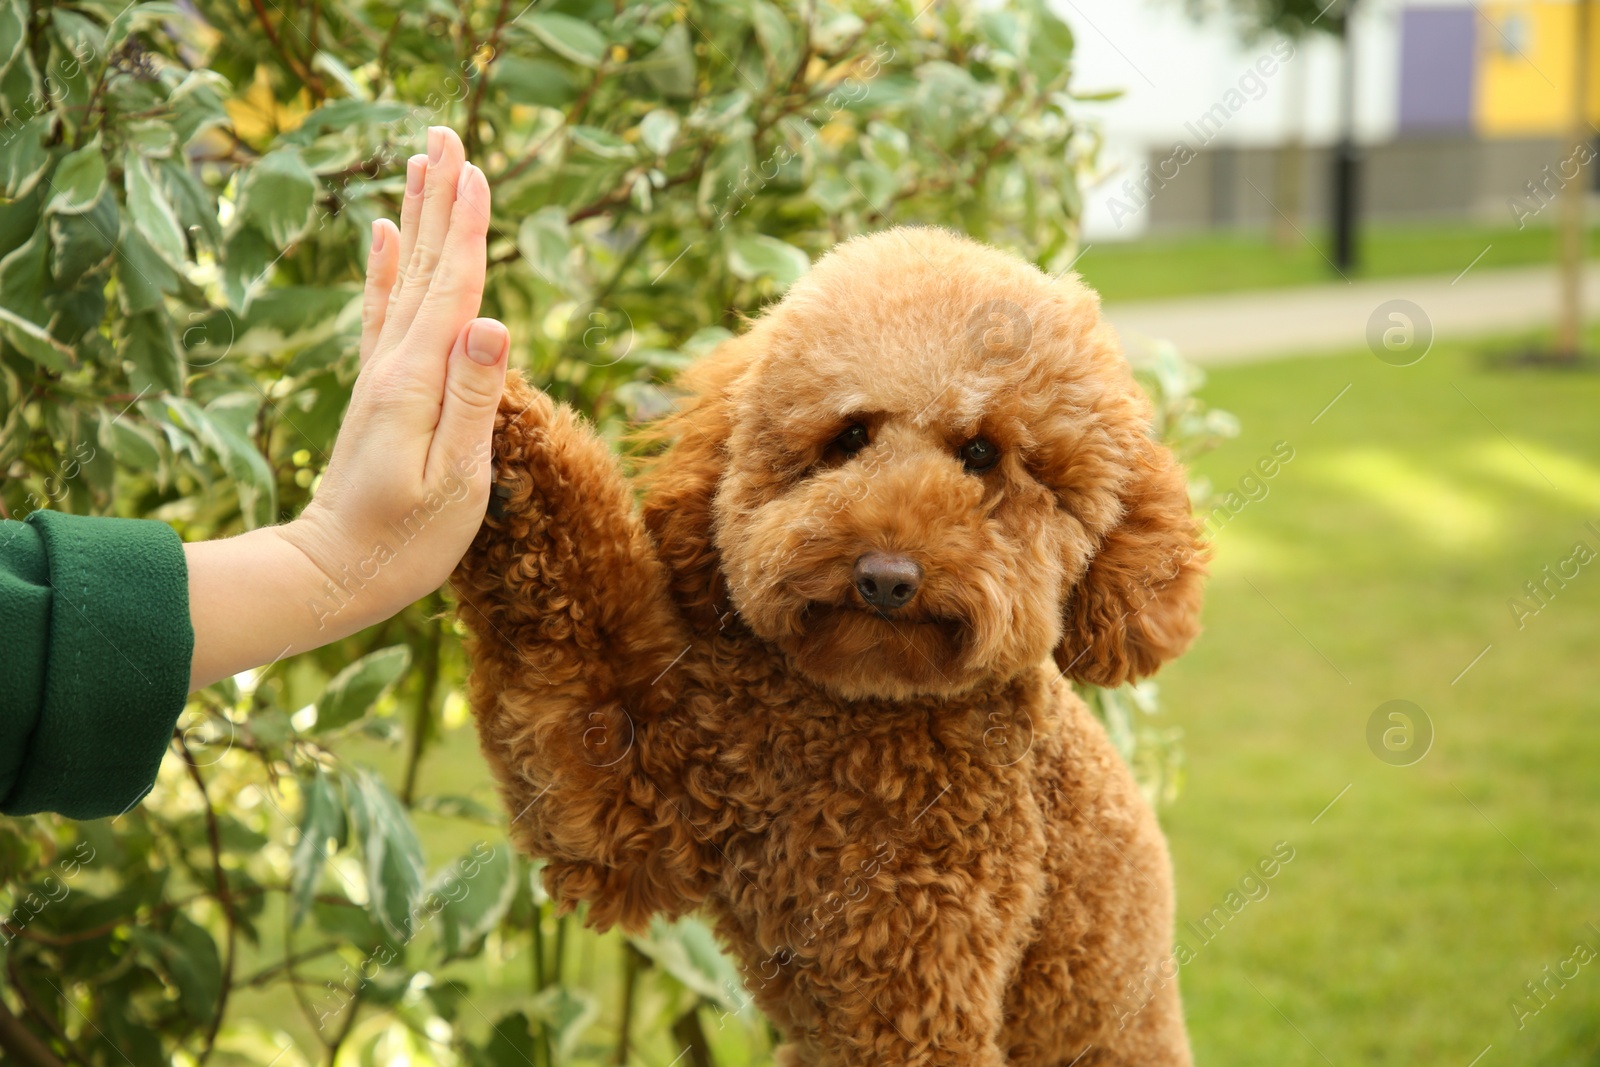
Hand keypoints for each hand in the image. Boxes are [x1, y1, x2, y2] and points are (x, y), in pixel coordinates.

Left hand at [280, 125, 508, 628]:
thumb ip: (472, 400)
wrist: (332, 573)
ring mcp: (381, 375)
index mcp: (418, 381)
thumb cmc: (405, 541)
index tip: (476, 171)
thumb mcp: (455, 481)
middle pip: (423, 268)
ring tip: (420, 162)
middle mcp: (393, 365)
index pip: (452, 290)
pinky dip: (386, 268)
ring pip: (403, 279)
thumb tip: (490, 321)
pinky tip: (384, 235)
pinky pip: (383, 312)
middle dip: (437, 201)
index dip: (467, 230)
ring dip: (415, 219)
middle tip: (444, 135)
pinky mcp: (377, 392)